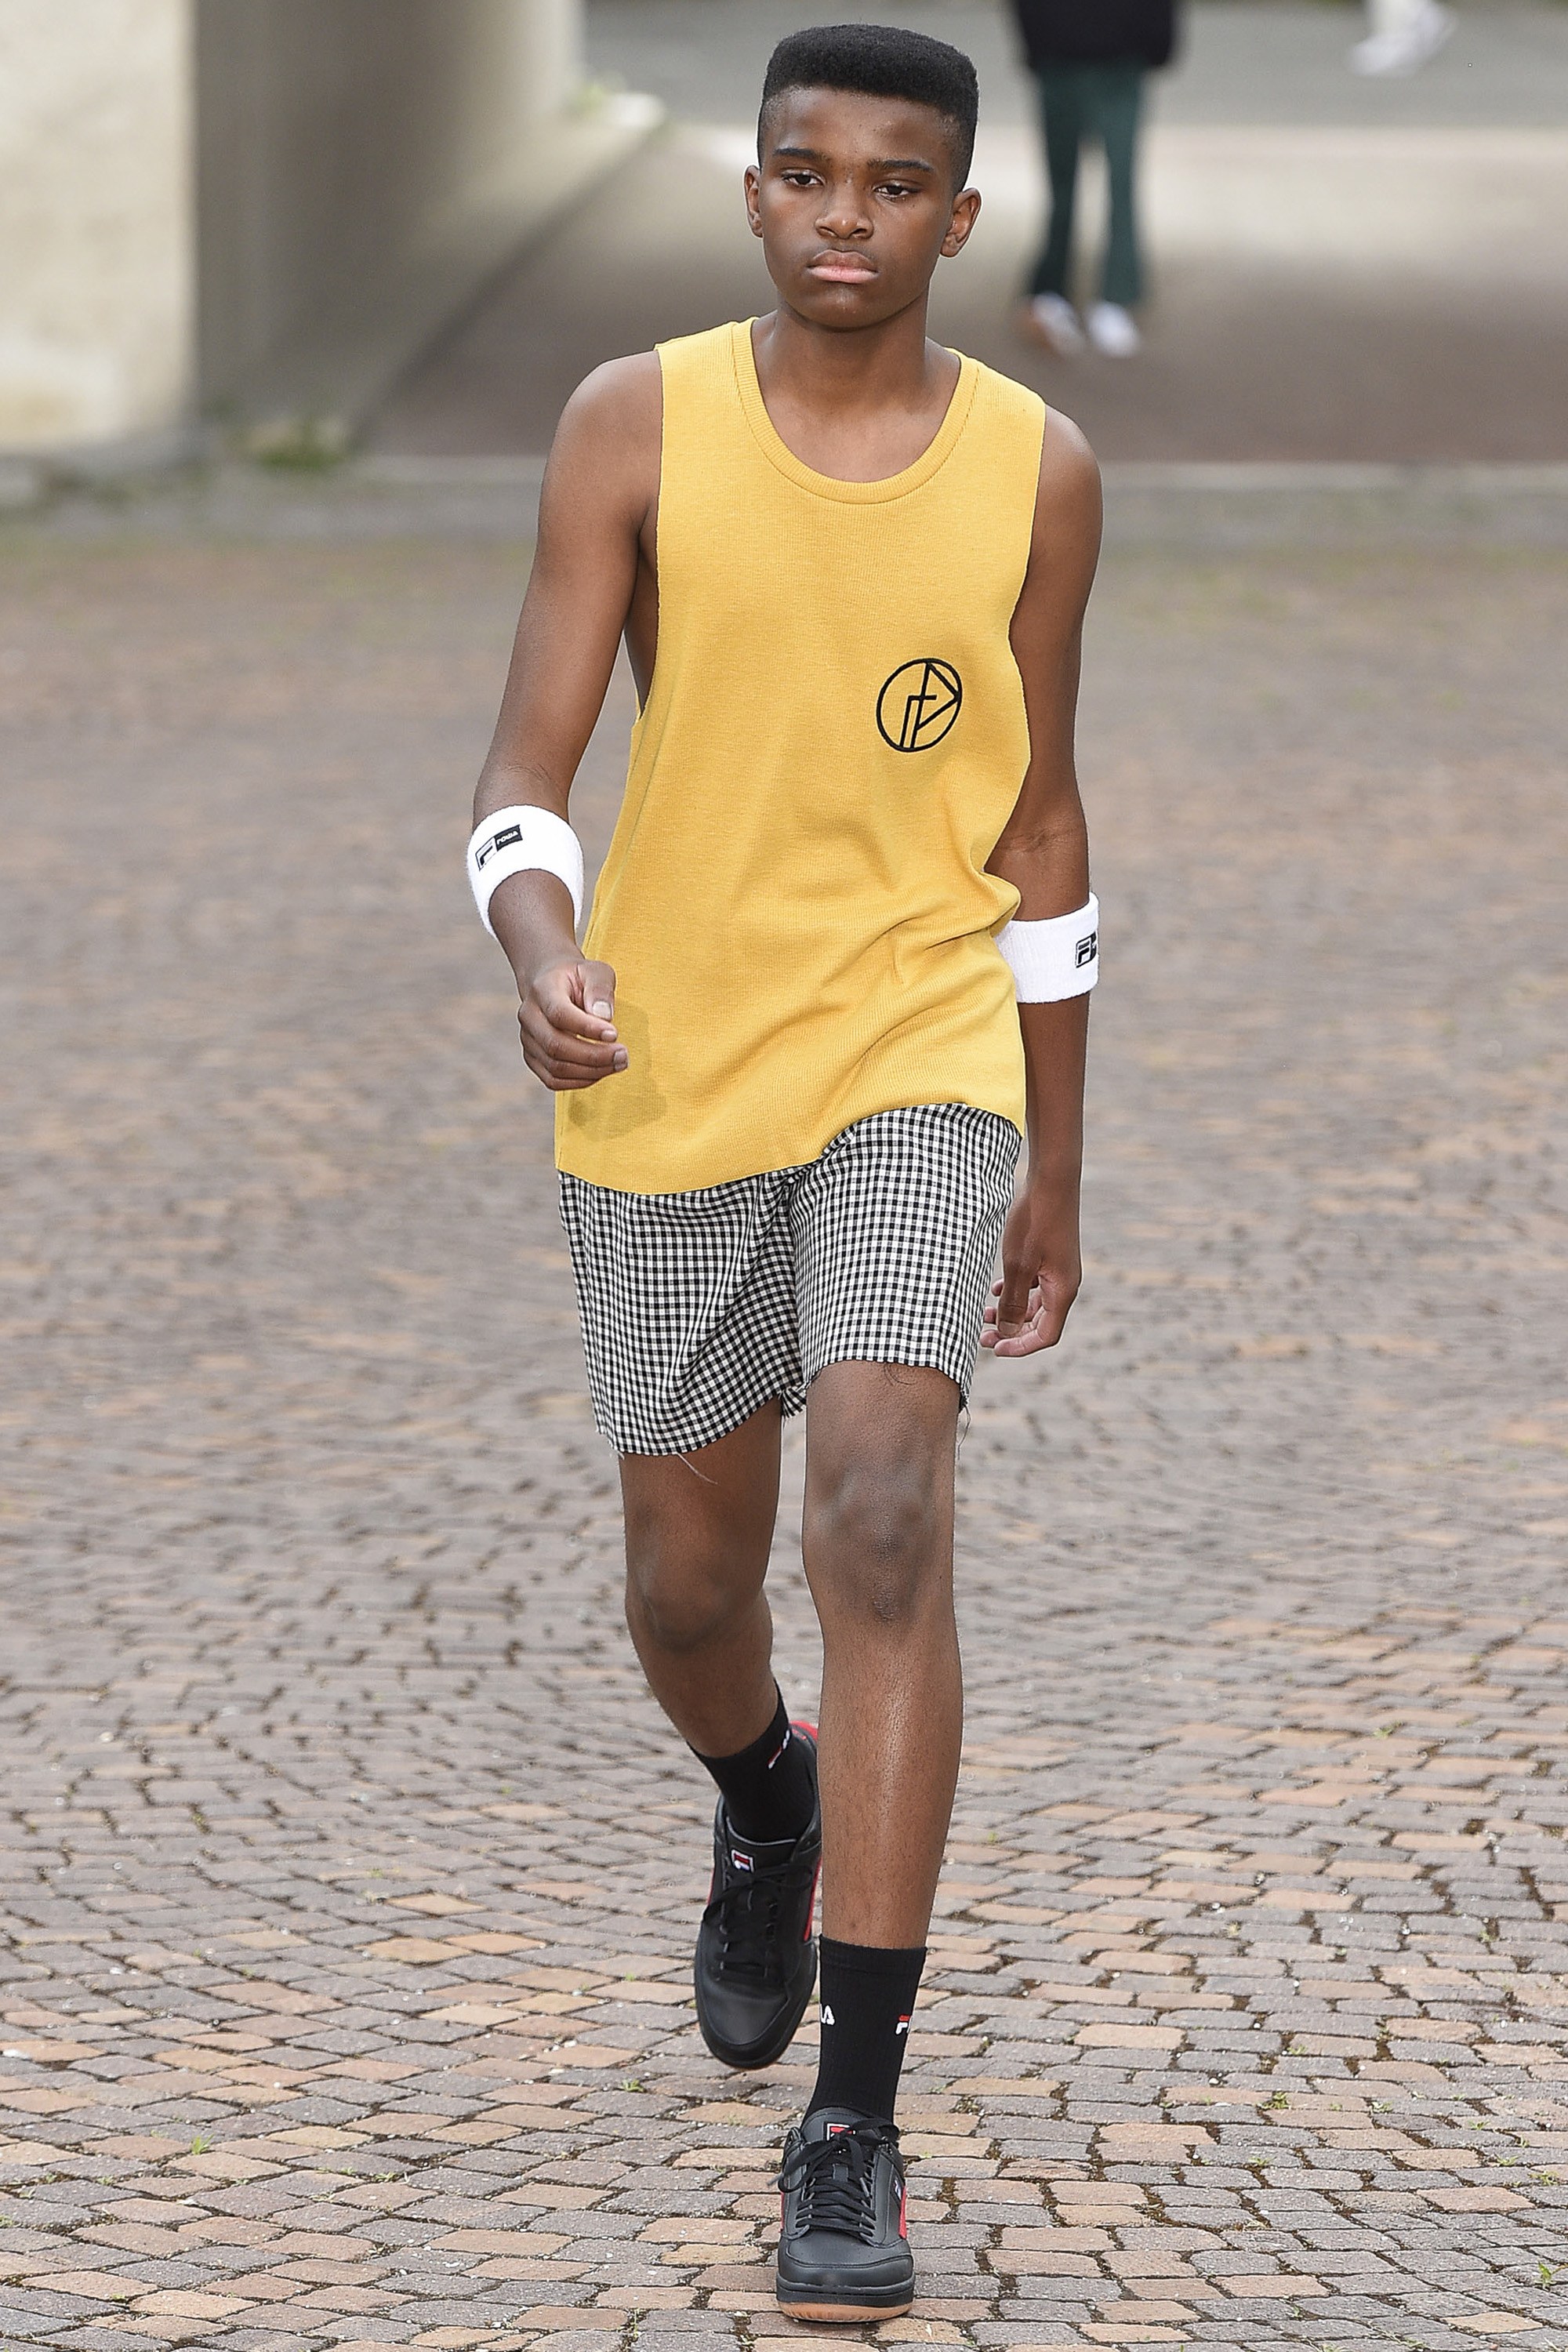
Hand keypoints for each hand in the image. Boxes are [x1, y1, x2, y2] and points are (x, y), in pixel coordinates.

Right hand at [518, 957, 627, 1090]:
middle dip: (594, 1056)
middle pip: (556, 1046)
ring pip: (555, 1067)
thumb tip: (604, 1017)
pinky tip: (601, 1071)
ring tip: (618, 1064)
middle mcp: (529, 1015)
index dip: (587, 1028)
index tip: (615, 1034)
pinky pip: (553, 1080)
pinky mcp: (532, 1057)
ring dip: (591, 1072)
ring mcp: (528, 1039)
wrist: (551, 982)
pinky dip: (579, 1081)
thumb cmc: (578, 977)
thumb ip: (600, 990)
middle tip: (623, 1056)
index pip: (560, 1014)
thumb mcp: (595, 971)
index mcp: (542, 989)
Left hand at [981, 1179, 1081, 1356]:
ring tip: (984, 1313)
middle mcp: (1065, 1284)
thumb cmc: (1035, 1221)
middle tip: (982, 1334)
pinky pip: (1035, 1286)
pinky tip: (996, 1288)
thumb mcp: (1018, 1265)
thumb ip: (1013, 1302)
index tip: (994, 1347)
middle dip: (1012, 1332)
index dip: (1020, 1347)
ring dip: (1012, 1312)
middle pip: (1041, 1323)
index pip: (1045, 1335)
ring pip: (1036, 1304)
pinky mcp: (1051, 1257)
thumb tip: (1008, 1332)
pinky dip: (1016, 1292)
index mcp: (1062, 1291)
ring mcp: (1059, 1270)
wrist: (1052, 1181)